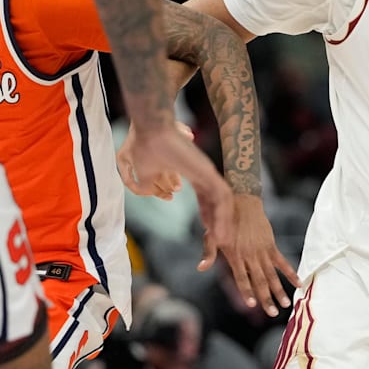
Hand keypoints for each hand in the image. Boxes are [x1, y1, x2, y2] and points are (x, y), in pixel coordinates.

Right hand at [124, 121, 233, 249]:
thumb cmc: (146, 145)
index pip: (205, 197)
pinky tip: (220, 232)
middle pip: (215, 202)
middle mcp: (203, 171)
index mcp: (191, 171)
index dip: (206, 213)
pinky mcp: (207, 172)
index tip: (206, 228)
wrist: (149, 127)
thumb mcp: (147, 173)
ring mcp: (207, 171)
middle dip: (216, 221)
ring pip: (222, 202)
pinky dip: (222, 217)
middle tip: (218, 239)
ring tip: (222, 241)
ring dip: (222, 223)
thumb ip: (153, 185)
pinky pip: (221, 199)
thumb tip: (164, 193)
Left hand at [200, 193, 297, 316]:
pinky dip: (290, 272)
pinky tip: (297, 283)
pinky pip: (282, 261)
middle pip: (260, 281)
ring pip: (272, 274)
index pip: (242, 278)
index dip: (247, 292)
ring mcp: (262, 251)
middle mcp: (250, 255)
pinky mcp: (270, 244)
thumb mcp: (211, 235)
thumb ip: (209, 253)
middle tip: (273, 314)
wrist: (241, 200)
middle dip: (267, 299)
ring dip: (279, 291)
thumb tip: (201, 268)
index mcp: (235, 255)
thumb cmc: (222, 218)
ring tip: (286, 304)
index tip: (253, 304)